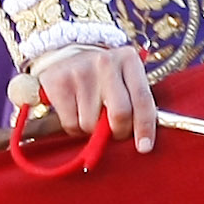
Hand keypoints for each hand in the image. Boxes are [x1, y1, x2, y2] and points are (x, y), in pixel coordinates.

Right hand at [33, 46, 157, 153]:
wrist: (64, 56)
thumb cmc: (102, 75)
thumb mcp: (124, 79)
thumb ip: (135, 102)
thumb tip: (143, 139)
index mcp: (128, 59)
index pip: (142, 98)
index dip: (145, 127)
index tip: (145, 147)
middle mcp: (106, 62)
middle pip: (120, 113)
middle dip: (119, 132)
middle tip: (114, 132)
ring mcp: (81, 71)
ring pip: (92, 124)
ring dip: (93, 130)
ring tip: (91, 113)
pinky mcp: (59, 83)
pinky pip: (72, 124)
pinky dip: (75, 128)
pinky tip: (75, 112)